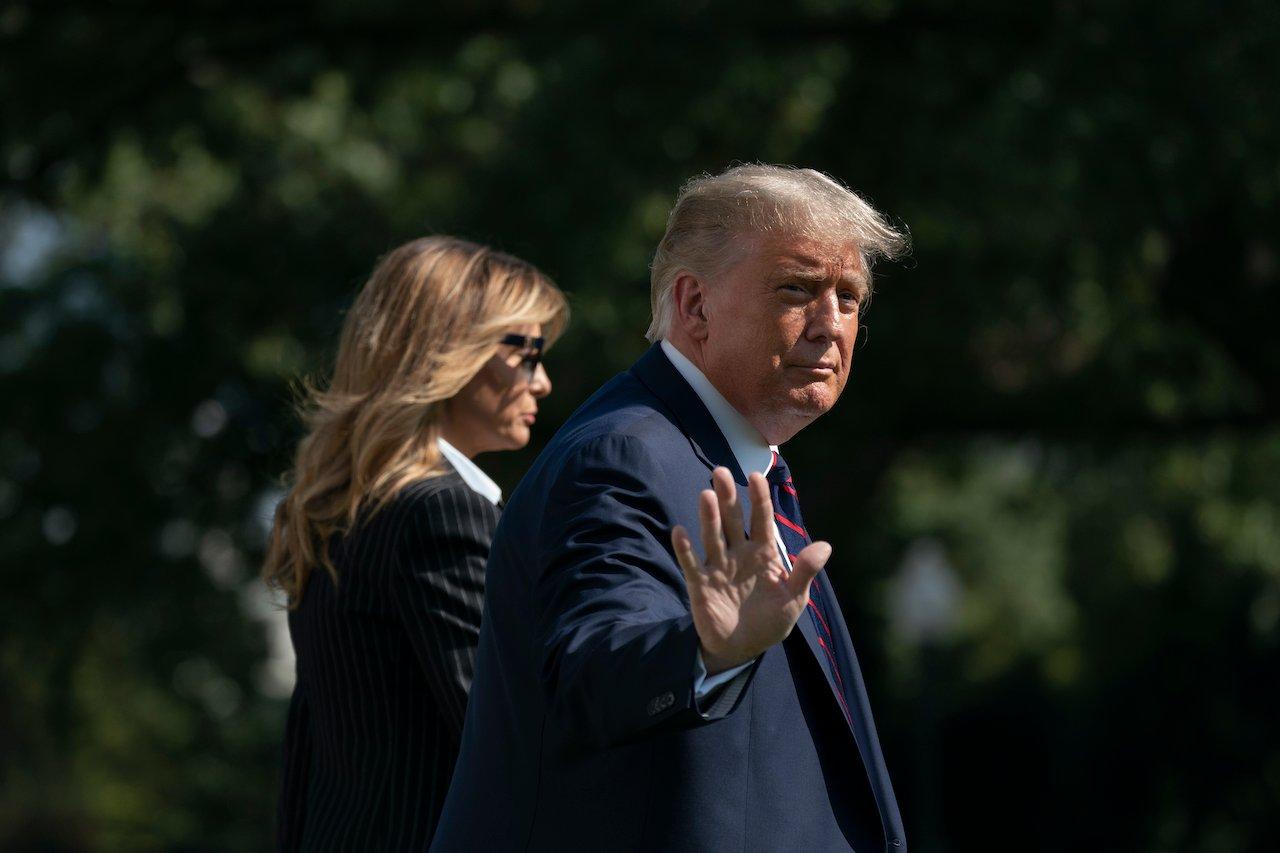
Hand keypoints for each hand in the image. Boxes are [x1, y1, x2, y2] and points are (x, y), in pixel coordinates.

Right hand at [671, 467, 831, 674]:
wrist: (743, 648)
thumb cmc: (771, 621)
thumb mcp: (794, 599)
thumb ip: (805, 572)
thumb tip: (825, 546)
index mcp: (763, 553)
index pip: (761, 520)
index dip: (759, 498)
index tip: (756, 476)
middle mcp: (739, 553)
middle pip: (732, 520)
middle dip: (728, 497)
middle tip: (720, 471)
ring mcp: (718, 567)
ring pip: (712, 536)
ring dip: (709, 516)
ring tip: (707, 495)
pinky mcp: (700, 584)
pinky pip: (691, 563)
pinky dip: (684, 549)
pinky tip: (679, 532)